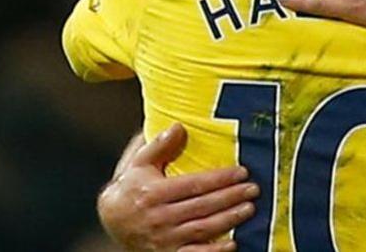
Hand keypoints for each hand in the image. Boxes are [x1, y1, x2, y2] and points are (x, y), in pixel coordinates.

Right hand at [98, 124, 258, 250]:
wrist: (112, 222)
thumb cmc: (131, 187)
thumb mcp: (138, 164)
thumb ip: (158, 145)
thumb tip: (179, 126)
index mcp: (153, 193)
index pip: (193, 185)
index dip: (220, 178)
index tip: (242, 171)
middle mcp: (159, 218)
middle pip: (202, 207)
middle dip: (230, 197)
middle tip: (253, 189)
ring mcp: (163, 239)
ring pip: (202, 230)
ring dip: (228, 220)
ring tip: (249, 209)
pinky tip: (232, 244)